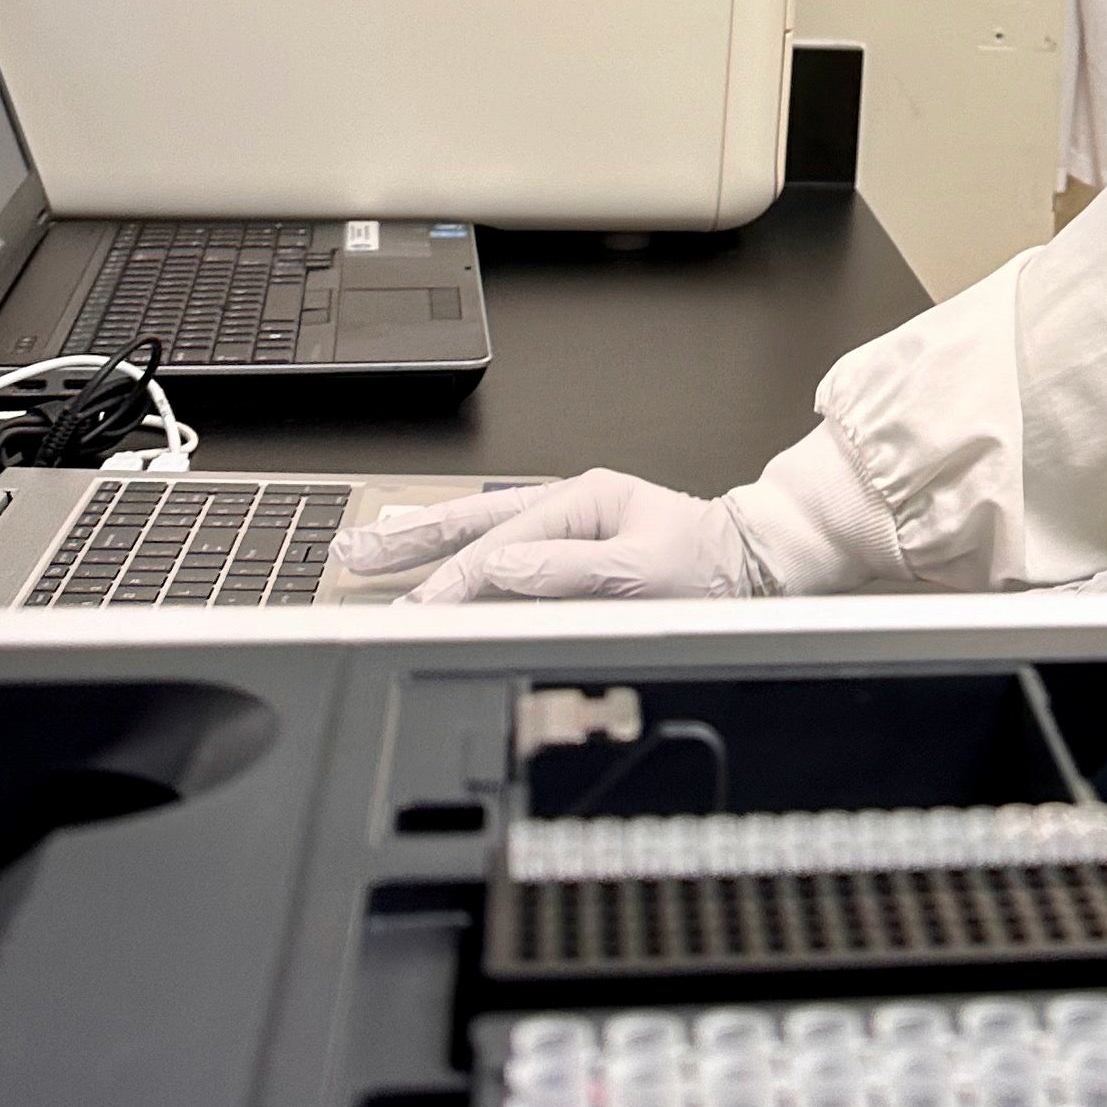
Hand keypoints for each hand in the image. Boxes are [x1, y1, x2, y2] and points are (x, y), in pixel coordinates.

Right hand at [336, 473, 752, 604]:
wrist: (752, 569)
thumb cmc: (710, 566)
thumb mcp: (642, 571)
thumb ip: (569, 571)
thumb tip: (504, 569)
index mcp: (584, 500)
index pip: (501, 544)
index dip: (454, 579)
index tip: (415, 606)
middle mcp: (570, 508)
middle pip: (474, 524)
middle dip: (411, 540)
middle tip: (354, 553)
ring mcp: (568, 528)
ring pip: (481, 533)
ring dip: (425, 545)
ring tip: (372, 553)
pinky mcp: (571, 553)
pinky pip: (503, 554)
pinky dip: (460, 561)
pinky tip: (431, 568)